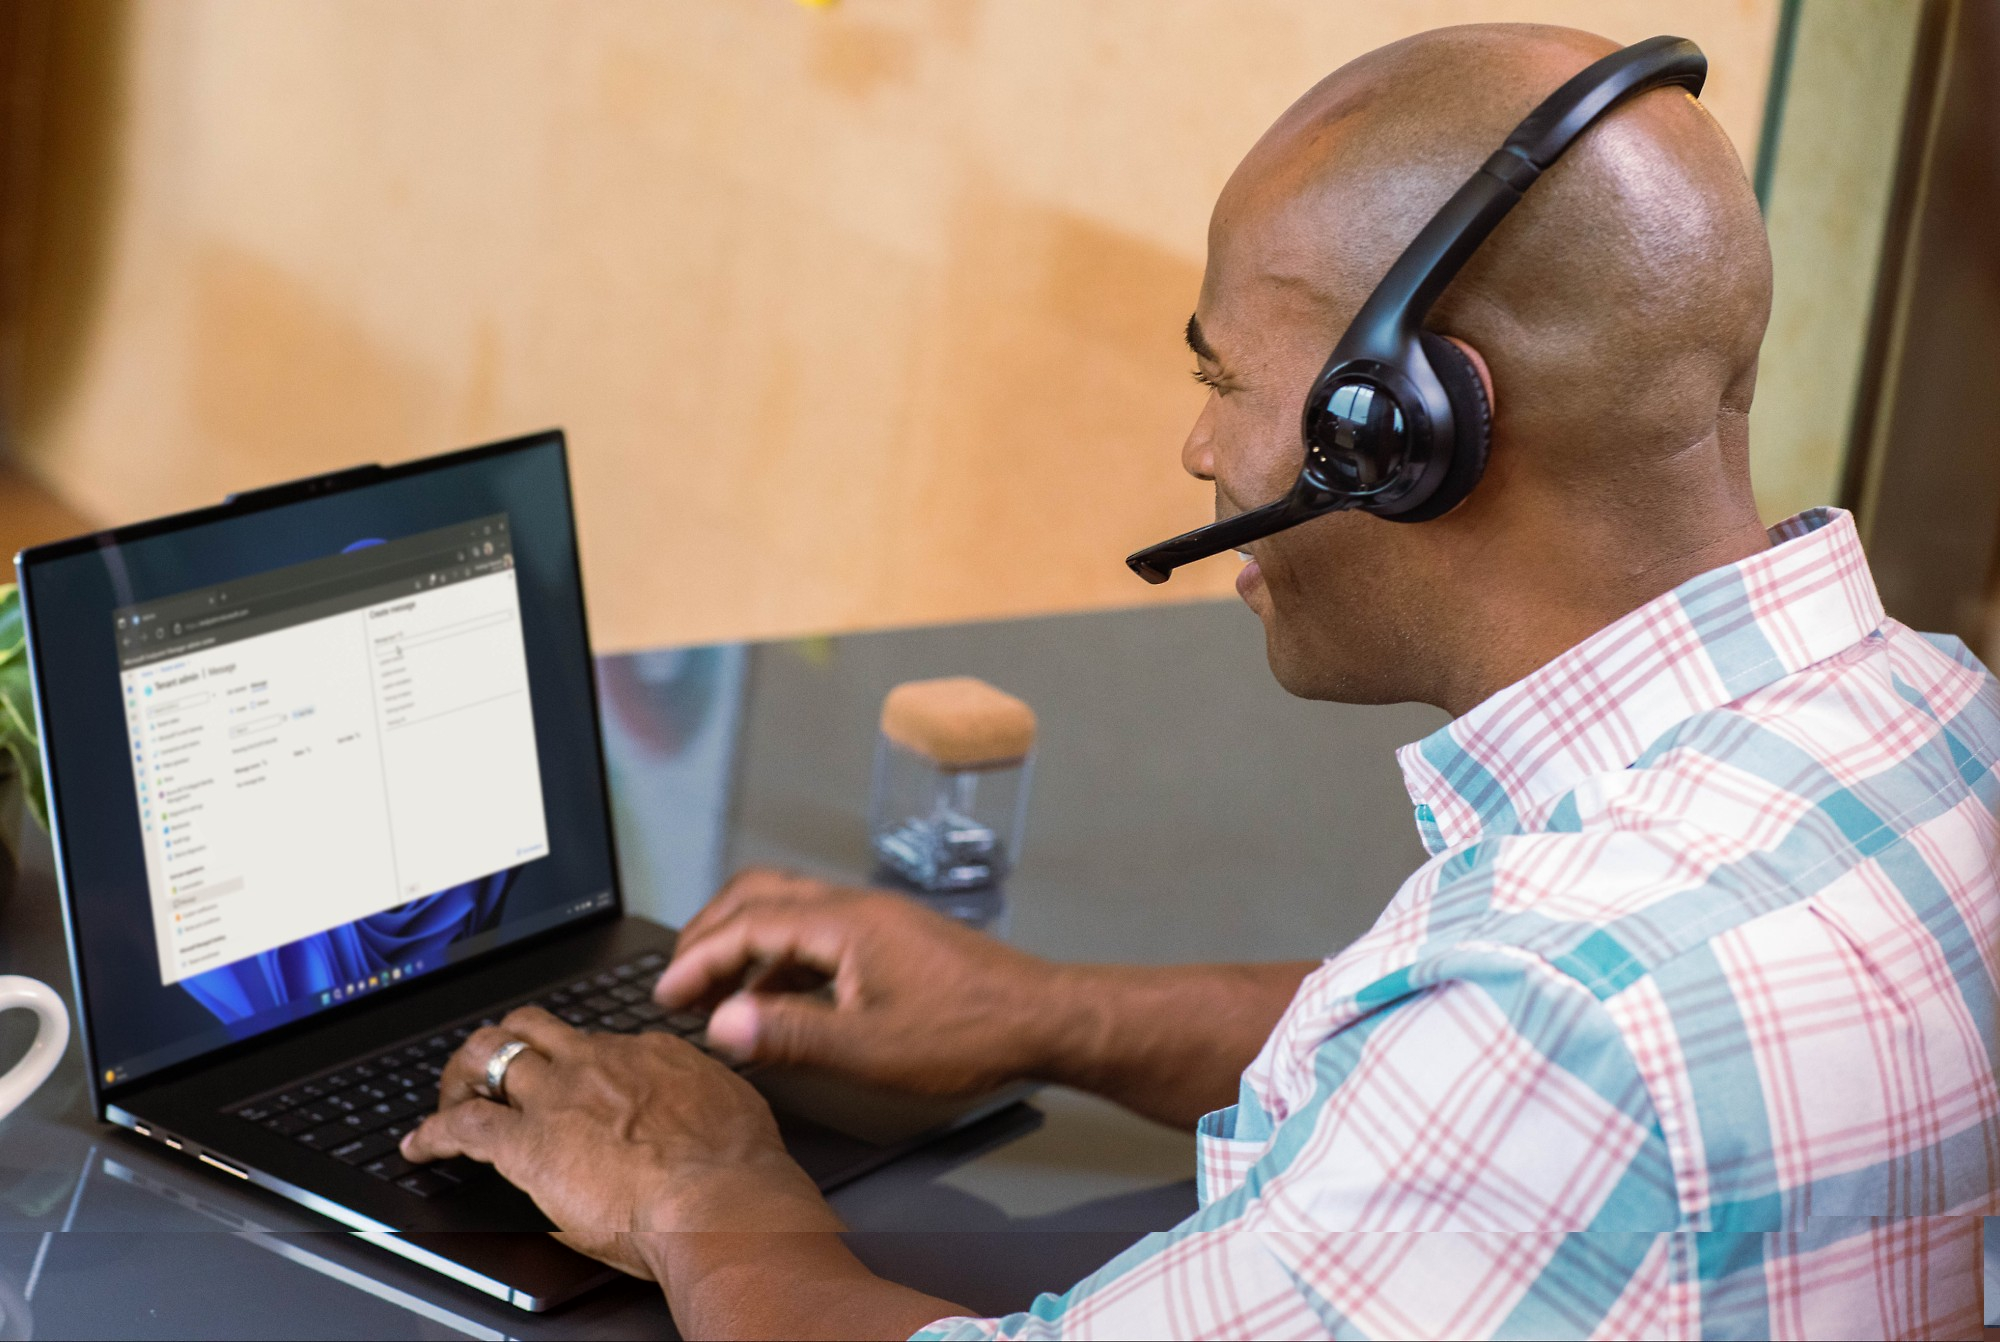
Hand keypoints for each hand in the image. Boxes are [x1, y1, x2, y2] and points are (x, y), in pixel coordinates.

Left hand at [401, 1006, 838, 1277]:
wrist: (721, 1195)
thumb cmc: (737, 1168)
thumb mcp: (728, 1110)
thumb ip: (700, 1102)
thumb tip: (703, 1114)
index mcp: (647, 1055)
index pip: (595, 1042)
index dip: (574, 1061)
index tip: (570, 1080)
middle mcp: (597, 1061)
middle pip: (533, 1028)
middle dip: (504, 1042)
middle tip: (491, 1068)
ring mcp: (559, 1095)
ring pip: (490, 1053)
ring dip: (463, 1076)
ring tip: (451, 1097)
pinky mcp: (527, 1142)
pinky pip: (463, 1125)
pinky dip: (434, 1132)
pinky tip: (420, 1145)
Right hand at [655, 868, 1059, 1096]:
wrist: (1044, 1019)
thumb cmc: (969, 1034)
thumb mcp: (869, 1049)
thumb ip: (790, 1034)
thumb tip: (721, 1024)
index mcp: (844, 923)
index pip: (748, 924)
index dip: (699, 959)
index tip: (667, 995)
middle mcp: (856, 908)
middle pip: (761, 896)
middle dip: (711, 933)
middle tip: (679, 979)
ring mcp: (876, 920)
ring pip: (789, 911)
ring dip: (746, 945)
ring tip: (718, 996)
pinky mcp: (891, 940)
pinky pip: (817, 933)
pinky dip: (781, 959)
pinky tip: (778, 1003)